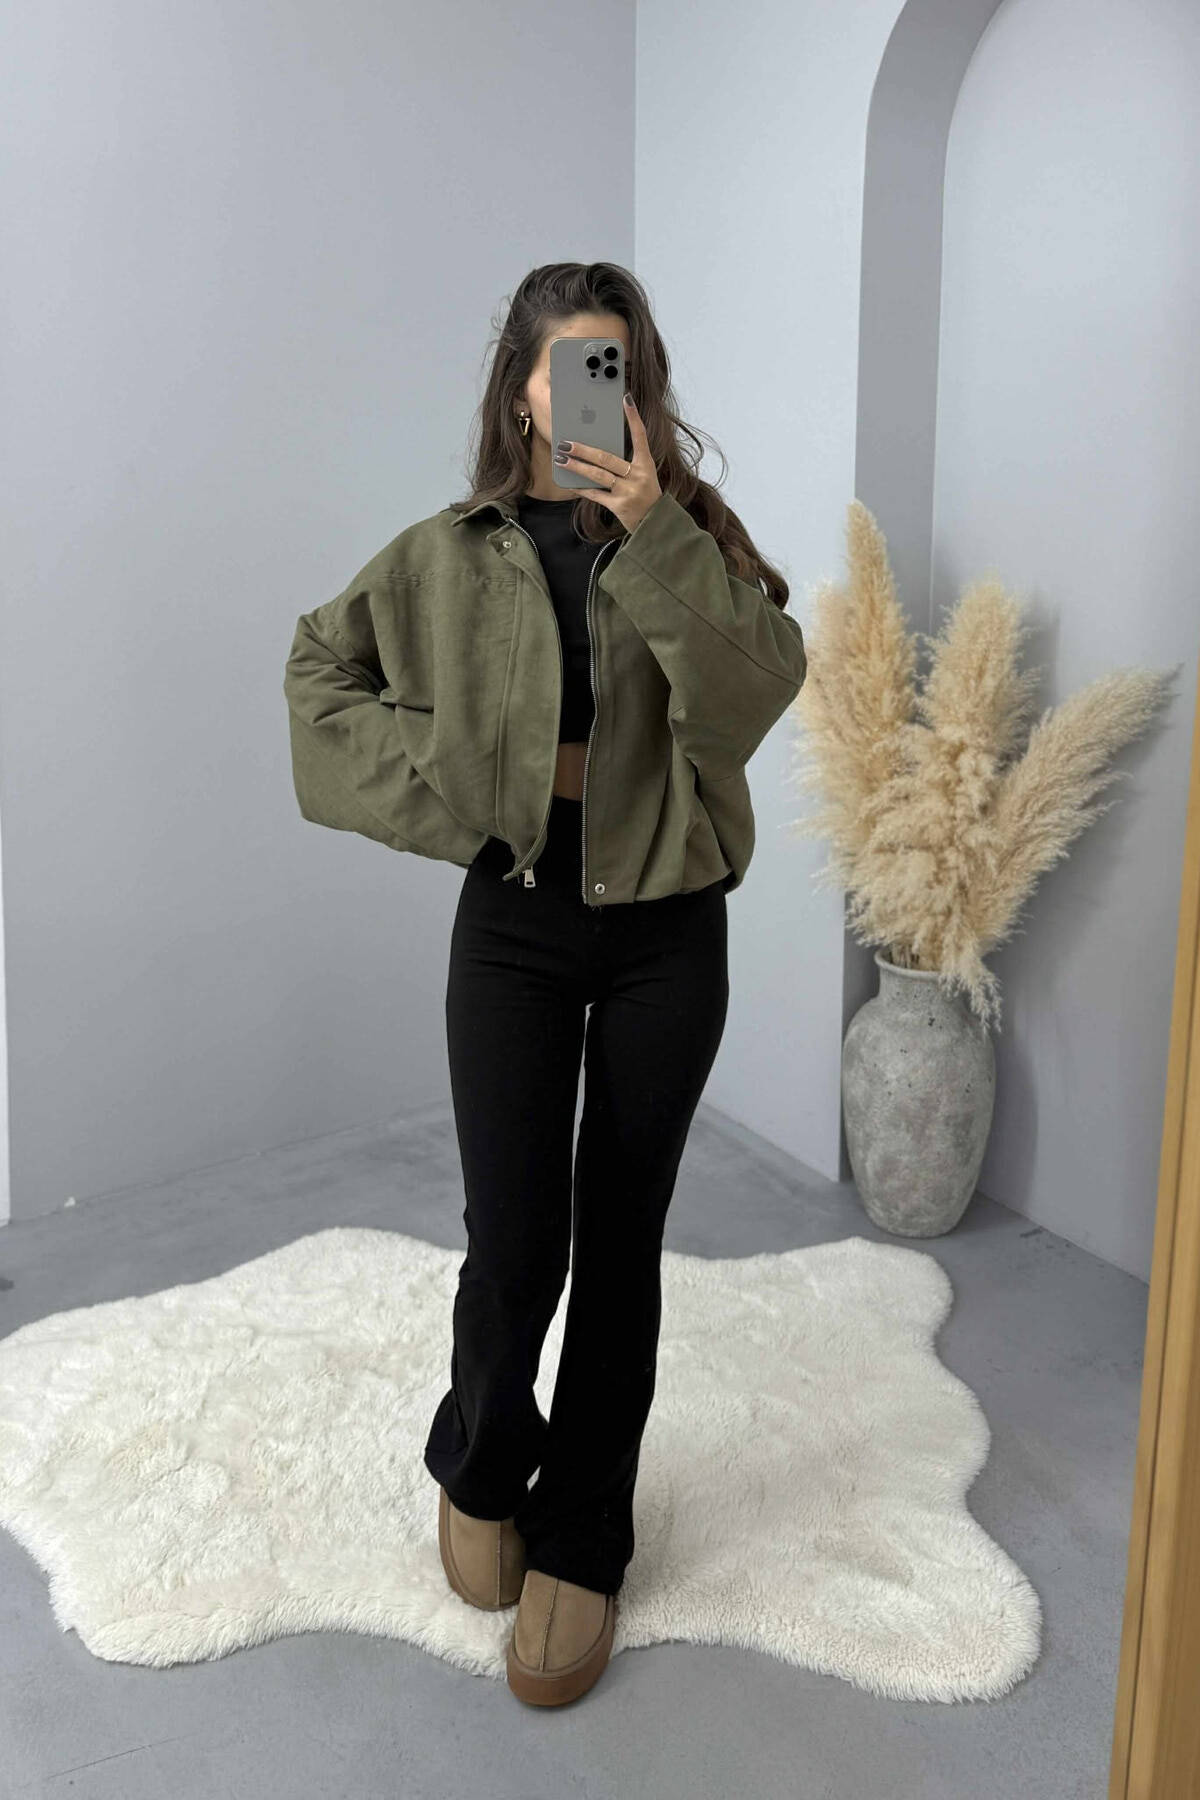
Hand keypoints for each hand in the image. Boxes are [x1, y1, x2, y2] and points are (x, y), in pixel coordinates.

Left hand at [553, 394, 662, 533]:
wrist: (655, 523)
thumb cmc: (645, 494)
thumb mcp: (643, 475)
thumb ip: (625, 463)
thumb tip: (596, 451)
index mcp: (646, 464)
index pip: (640, 436)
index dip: (634, 417)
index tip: (626, 399)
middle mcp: (638, 475)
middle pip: (606, 458)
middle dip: (583, 450)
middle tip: (566, 442)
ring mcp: (628, 491)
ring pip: (598, 475)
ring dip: (577, 467)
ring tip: (561, 459)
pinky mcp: (619, 506)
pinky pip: (596, 494)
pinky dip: (582, 489)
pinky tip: (569, 483)